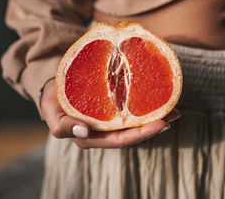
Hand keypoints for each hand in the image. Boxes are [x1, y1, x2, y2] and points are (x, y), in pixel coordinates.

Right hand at [40, 79, 180, 148]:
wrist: (53, 85)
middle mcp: (103, 132)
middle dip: (154, 126)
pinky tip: (159, 99)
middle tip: (175, 114)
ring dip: (155, 117)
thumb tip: (84, 132)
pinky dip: (146, 106)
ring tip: (175, 109)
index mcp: (90, 137)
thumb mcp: (50, 112)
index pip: (119, 140)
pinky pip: (131, 110)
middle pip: (132, 133)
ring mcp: (109, 121)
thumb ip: (62, 126)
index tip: (161, 124)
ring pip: (134, 123)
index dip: (141, 135)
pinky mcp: (112, 109)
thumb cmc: (51, 99)